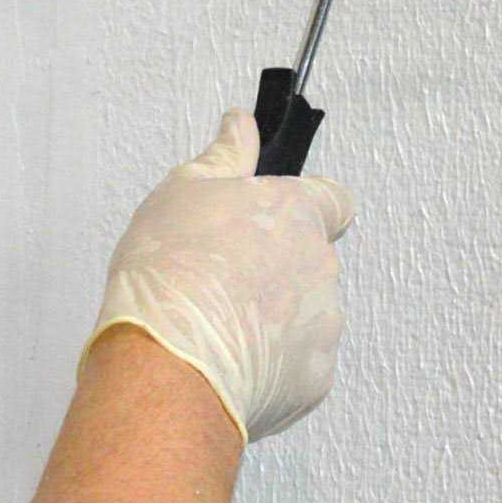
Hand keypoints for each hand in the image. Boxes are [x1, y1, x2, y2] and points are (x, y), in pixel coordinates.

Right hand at [81, 108, 356, 442]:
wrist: (167, 364)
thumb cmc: (172, 274)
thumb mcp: (184, 190)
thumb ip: (225, 154)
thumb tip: (241, 123)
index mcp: (296, 211)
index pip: (334, 199)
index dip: (310, 206)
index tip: (280, 216)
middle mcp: (320, 264)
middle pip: (311, 259)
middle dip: (277, 267)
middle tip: (223, 278)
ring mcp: (322, 323)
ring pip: (306, 314)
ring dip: (275, 318)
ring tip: (217, 326)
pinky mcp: (313, 378)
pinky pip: (297, 366)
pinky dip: (270, 365)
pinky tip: (226, 361)